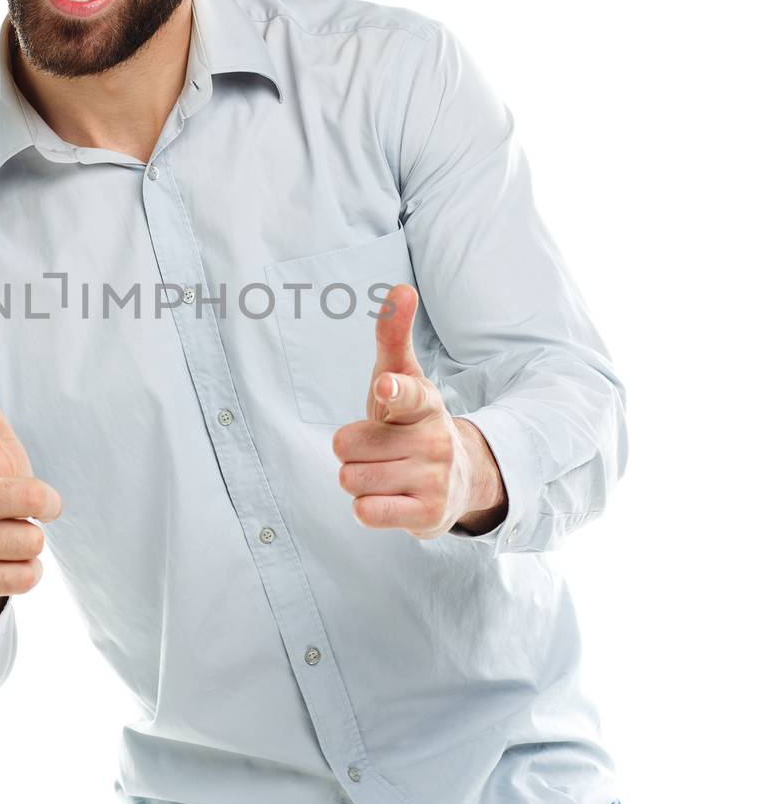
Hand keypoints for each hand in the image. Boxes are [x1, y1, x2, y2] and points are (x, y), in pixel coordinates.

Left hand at [330, 283, 505, 538]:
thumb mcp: (401, 376)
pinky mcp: (427, 515)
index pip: (406, 393)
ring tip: (385, 473)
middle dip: (351, 450)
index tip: (384, 386)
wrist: (456, 478)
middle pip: (347, 446)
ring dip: (357, 479)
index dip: (392, 390)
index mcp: (424, 401)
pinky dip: (366, 507)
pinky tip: (388, 499)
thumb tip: (401, 288)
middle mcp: (434, 439)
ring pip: (351, 480)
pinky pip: (366, 512)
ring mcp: (433, 478)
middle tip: (377, 449)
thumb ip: (393, 335)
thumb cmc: (410, 420)